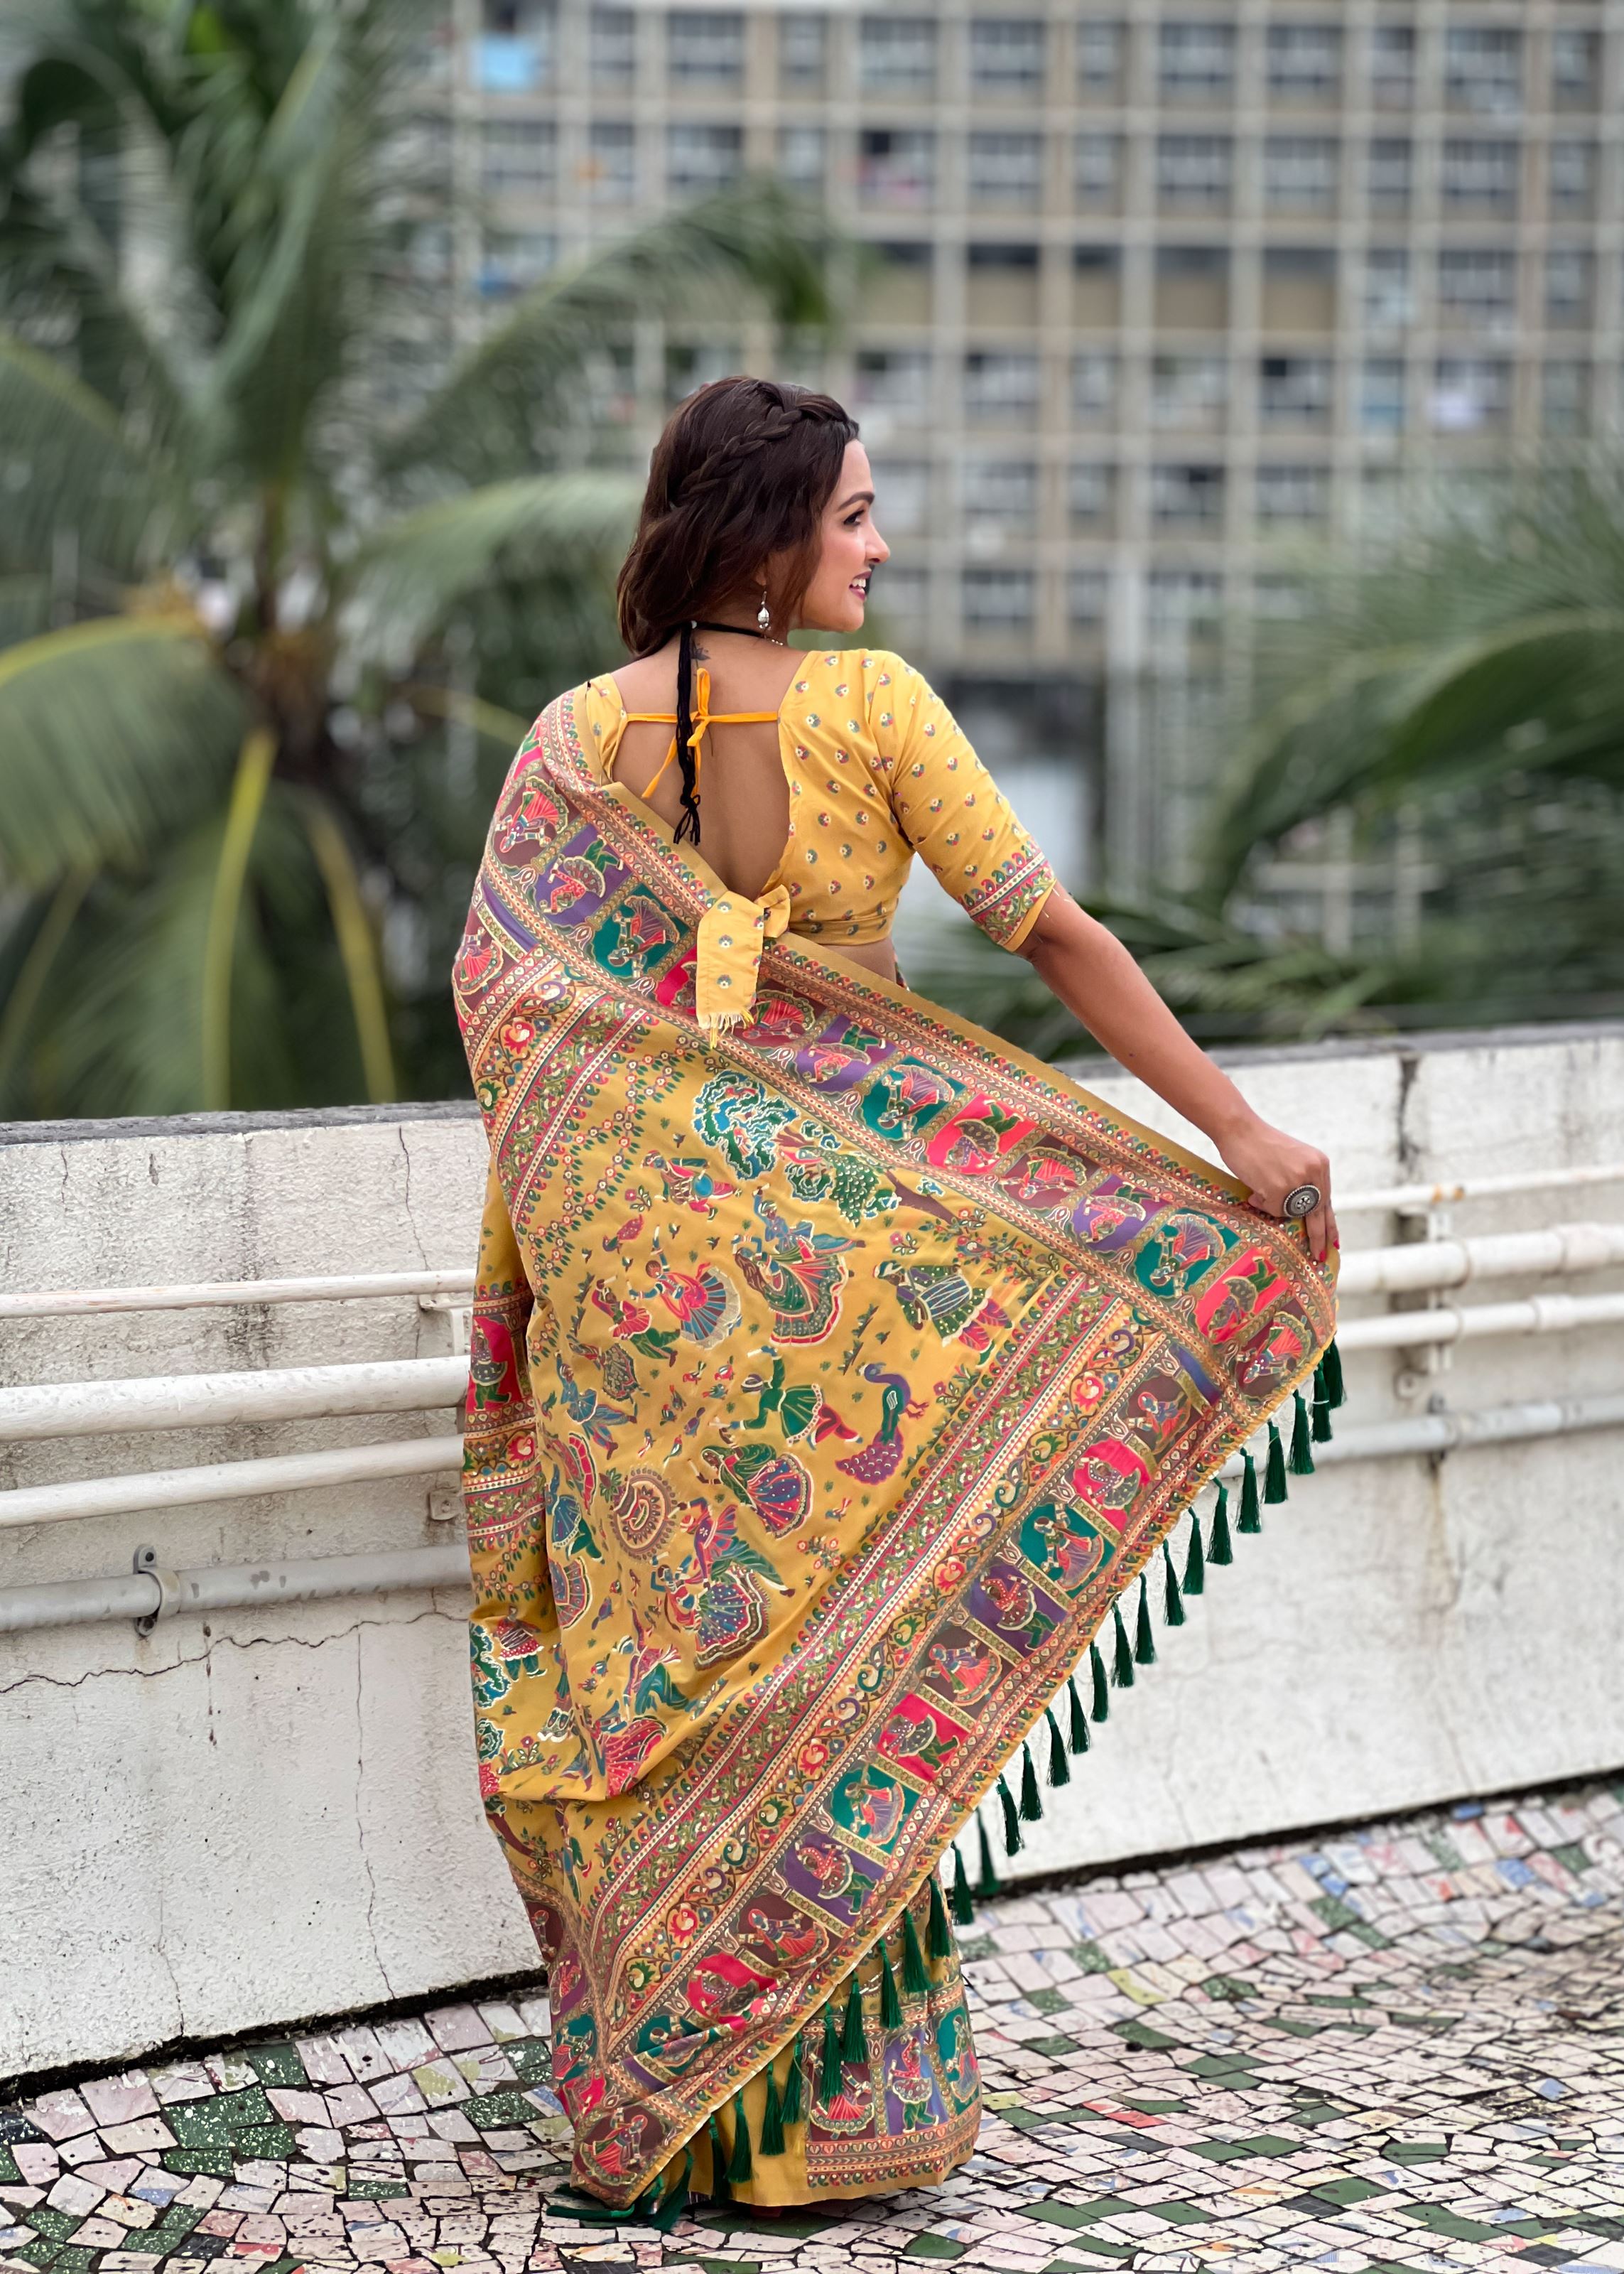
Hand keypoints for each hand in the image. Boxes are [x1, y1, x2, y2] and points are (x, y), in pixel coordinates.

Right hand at [1211, 1114, 1335, 1264]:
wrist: (1239, 1128)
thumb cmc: (1259, 1144)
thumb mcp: (1292, 1160)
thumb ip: (1302, 1182)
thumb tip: (1304, 1212)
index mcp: (1320, 1164)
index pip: (1327, 1200)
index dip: (1329, 1224)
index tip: (1334, 1243)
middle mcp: (1314, 1172)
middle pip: (1316, 1213)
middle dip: (1317, 1237)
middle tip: (1319, 1256)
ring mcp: (1297, 1181)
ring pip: (1289, 1212)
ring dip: (1273, 1205)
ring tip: (1260, 1186)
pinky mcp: (1279, 1188)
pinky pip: (1272, 1209)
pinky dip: (1260, 1202)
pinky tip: (1253, 1188)